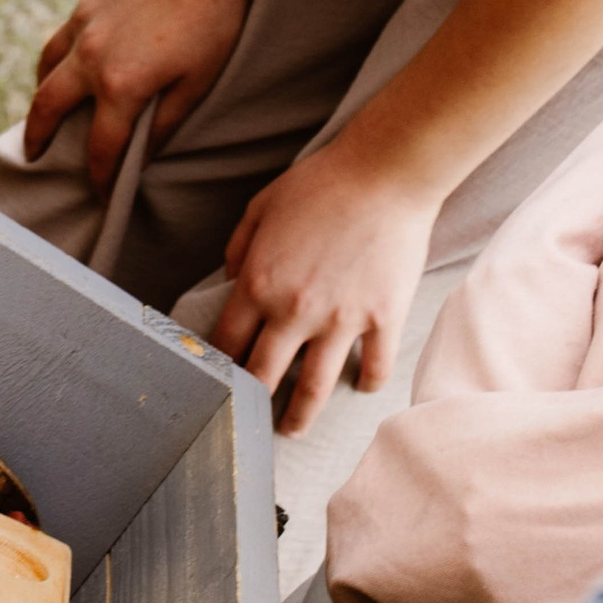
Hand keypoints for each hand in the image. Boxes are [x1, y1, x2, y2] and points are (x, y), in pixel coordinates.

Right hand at [24, 0, 251, 188]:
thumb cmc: (213, 18)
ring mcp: (84, 22)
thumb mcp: (198, 82)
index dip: (100, 178)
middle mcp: (90, 56)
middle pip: (48, 106)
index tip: (100, 195)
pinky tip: (76, 55)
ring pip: (47, 63)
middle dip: (38, 136)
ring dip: (42, 90)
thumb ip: (165, 123)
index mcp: (120, 85)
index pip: (101, 147)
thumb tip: (144, 154)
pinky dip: (62, 53)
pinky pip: (66, 32)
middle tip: (33, 154)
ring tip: (44, 106)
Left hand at [212, 143, 440, 437]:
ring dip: (300, 416)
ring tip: (293, 429)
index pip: (227, 342)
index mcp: (258, 283)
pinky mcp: (381, 320)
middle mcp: (294, 310)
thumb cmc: (321, 182)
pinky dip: (365, 384)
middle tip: (248, 419)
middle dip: (251, 403)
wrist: (384, 173)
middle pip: (264, 375)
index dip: (219, 366)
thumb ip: (239, 245)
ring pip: (314, 388)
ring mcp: (340, 321)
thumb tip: (230, 278)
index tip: (218, 381)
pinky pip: (372, 368)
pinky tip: (359, 388)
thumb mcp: (261, 205)